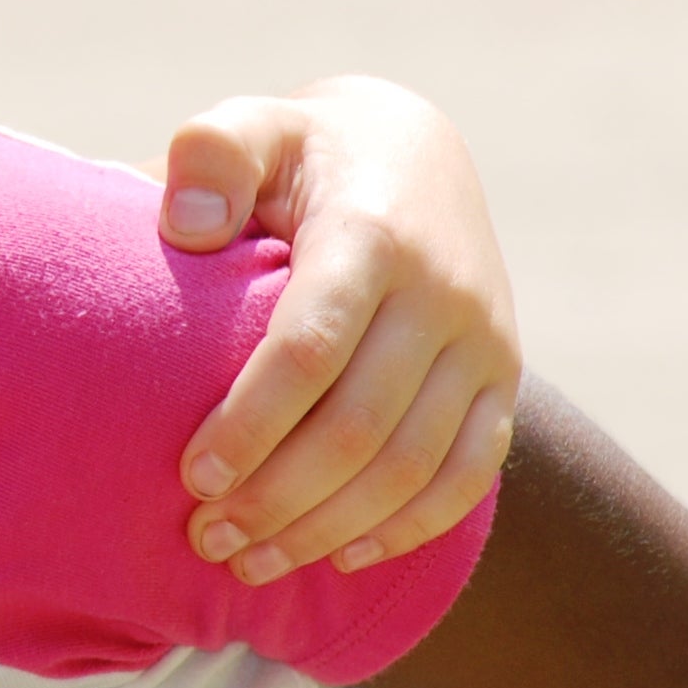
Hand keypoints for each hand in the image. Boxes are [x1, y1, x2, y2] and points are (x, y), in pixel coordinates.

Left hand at [156, 78, 519, 583]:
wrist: (415, 153)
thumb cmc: (300, 149)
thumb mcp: (253, 126)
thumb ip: (210, 155)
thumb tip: (183, 226)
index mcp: (371, 235)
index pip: (311, 351)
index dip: (251, 423)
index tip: (191, 476)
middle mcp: (442, 296)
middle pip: (362, 427)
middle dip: (280, 496)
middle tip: (205, 537)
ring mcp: (483, 344)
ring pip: (414, 466)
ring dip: (330, 527)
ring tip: (248, 561)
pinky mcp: (503, 379)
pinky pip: (469, 474)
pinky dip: (407, 526)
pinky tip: (338, 556)